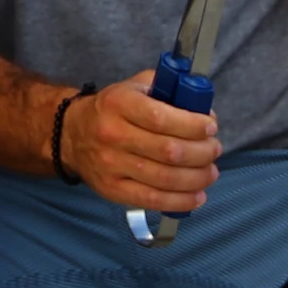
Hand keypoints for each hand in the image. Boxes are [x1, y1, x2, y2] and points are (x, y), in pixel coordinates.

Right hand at [57, 70, 222, 213]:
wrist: (72, 135)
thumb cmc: (112, 109)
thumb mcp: (133, 86)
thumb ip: (166, 87)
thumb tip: (201, 105)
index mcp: (118, 103)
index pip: (161, 117)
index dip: (193, 125)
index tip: (211, 127)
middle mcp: (112, 134)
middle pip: (169, 151)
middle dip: (202, 152)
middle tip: (215, 149)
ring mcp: (111, 165)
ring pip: (165, 178)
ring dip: (197, 178)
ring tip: (210, 172)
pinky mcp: (112, 190)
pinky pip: (153, 200)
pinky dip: (182, 201)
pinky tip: (198, 195)